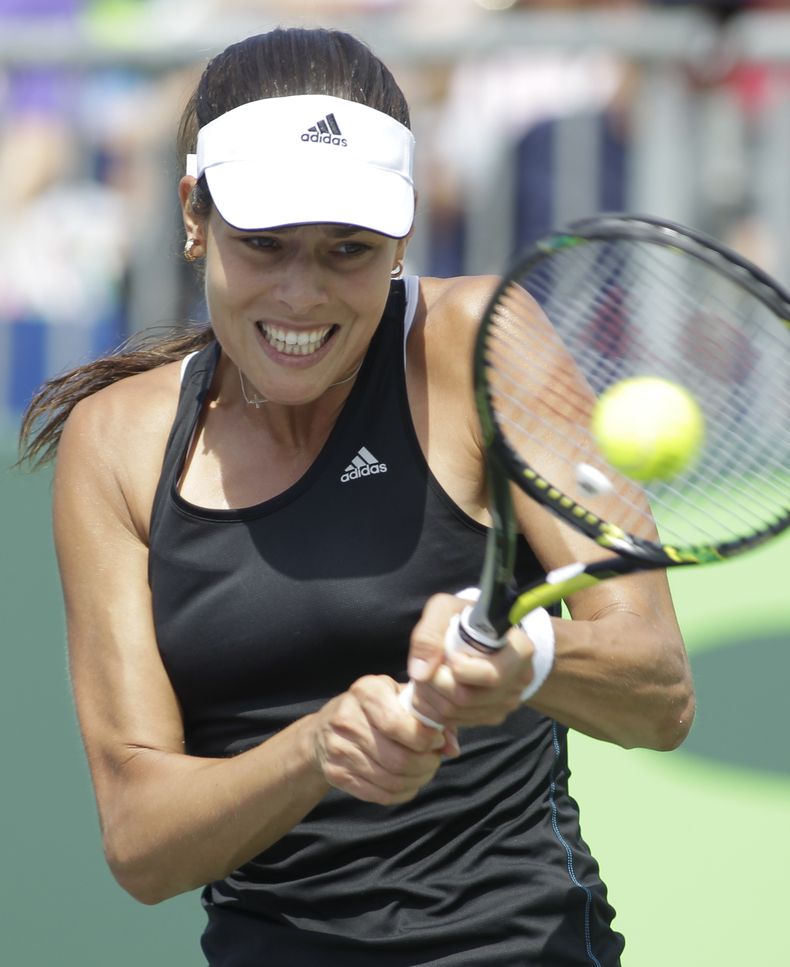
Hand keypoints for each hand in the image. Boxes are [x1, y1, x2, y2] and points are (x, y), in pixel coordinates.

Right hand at [313, 675, 459, 804]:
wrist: (325, 729)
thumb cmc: (373, 708)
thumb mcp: (399, 697)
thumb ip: (429, 716)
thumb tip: (452, 748)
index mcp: (366, 691)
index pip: (397, 723)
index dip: (425, 738)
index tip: (438, 740)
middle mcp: (347, 719)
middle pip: (398, 758)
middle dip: (426, 764)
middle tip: (434, 759)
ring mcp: (338, 749)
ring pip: (391, 780)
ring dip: (417, 780)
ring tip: (424, 771)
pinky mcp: (336, 774)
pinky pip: (379, 795)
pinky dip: (402, 793)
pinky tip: (408, 782)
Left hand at [405, 594, 537, 727]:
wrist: (481, 632)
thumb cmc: (465, 618)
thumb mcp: (445, 609)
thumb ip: (430, 633)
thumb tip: (421, 673)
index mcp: (519, 651)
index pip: (490, 675)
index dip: (458, 667)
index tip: (446, 651)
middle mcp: (519, 680)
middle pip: (467, 698)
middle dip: (434, 684)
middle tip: (423, 668)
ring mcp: (507, 702)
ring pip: (458, 713)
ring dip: (430, 697)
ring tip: (424, 677)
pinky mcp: (492, 716)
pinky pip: (457, 722)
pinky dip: (435, 709)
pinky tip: (432, 690)